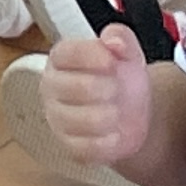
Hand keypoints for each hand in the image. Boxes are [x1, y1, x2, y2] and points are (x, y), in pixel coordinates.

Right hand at [37, 32, 152, 170]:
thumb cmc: (121, 77)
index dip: (91, 56)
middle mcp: (52, 87)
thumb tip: (112, 39)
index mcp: (61, 59)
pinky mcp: (69, 146)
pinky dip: (108, 142)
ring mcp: (58, 118)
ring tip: (118, 112)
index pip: (65, 53)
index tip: (113, 62)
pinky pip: (87, 148)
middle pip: (75, 87)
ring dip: (110, 116)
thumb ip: (121, 38)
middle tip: (118, 88)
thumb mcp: (127, 52)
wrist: (132, 113)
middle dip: (107, 88)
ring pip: (80, 120)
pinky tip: (115, 133)